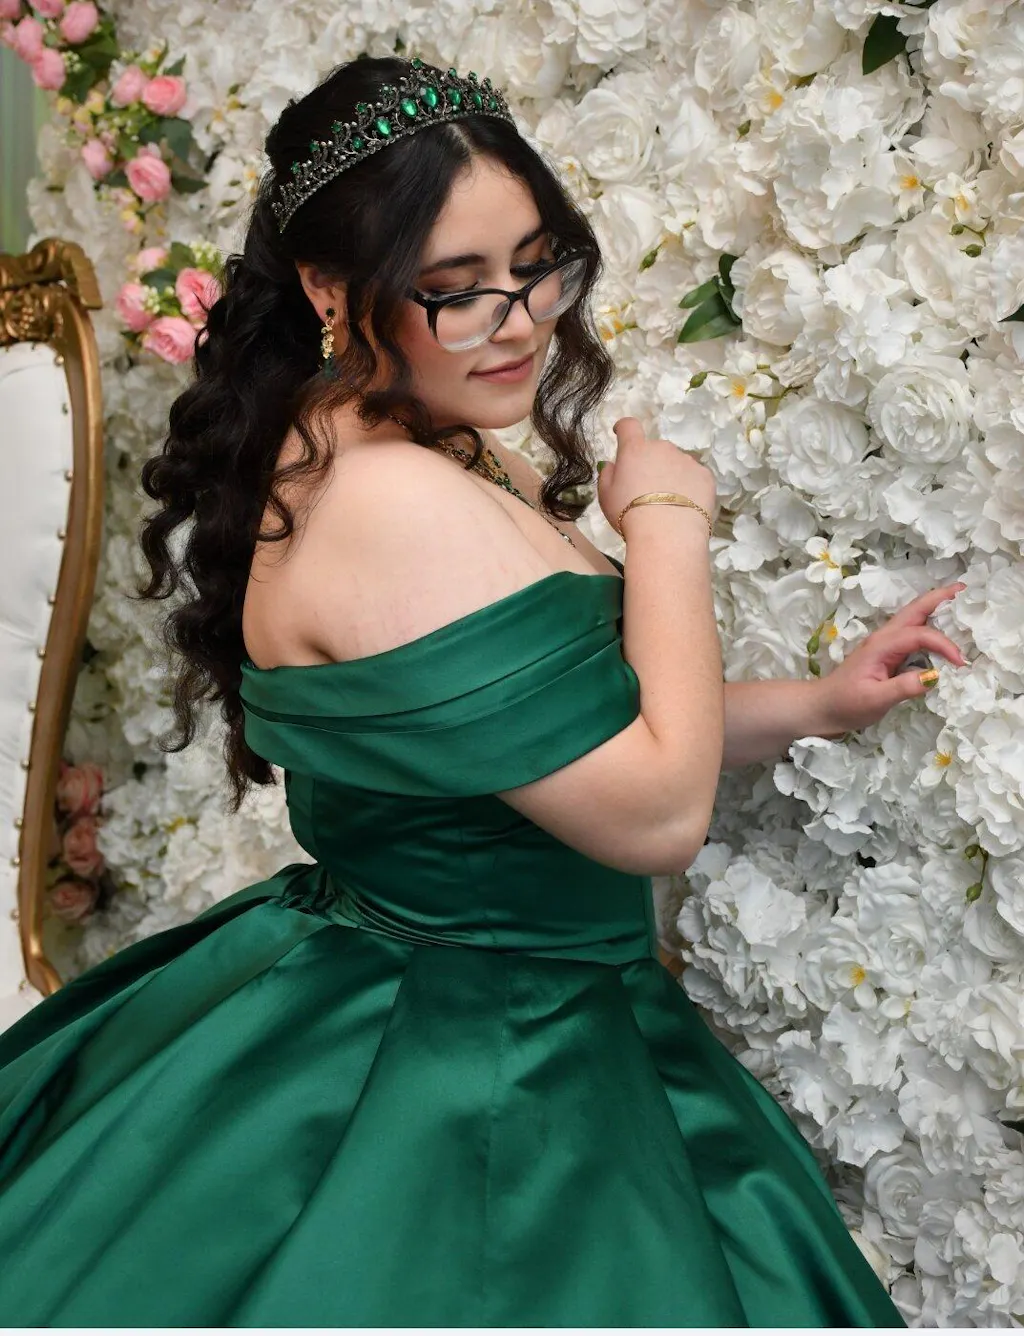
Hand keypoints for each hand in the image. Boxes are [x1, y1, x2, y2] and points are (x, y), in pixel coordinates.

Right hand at [597, 417, 717, 536]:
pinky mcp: (705, 476)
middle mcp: (663, 448)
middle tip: (646, 490)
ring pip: (676, 463)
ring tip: (668, 504)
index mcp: (636, 450)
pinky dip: (689, 487)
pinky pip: (694, 477)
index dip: (624, 428)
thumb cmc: (629, 514)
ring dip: (671, 475)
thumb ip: (607, 474)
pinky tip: (684, 507)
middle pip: (655, 450)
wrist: (667, 535)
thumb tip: (613, 464)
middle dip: (650, 463)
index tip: (621, 432)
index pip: (629, 426)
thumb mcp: (606, 496)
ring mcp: (687, 460)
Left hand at [816, 582, 969, 734]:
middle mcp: (884, 639)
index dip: (943, 644)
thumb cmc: (846, 703)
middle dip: (940, 598)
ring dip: (936, 608)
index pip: (919, 635)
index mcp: (881, 646)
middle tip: (965, 590)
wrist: (822, 708)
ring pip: (913, 619)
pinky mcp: (888, 654)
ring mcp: (885, 644)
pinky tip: (943, 628)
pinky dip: (930, 626)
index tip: (960, 663)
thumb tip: (935, 676)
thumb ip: (904, 688)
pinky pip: (912, 634)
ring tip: (960, 602)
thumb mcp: (875, 700)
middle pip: (914, 611)